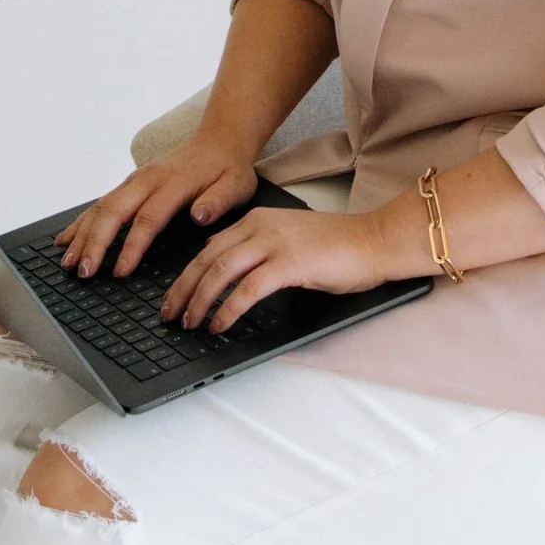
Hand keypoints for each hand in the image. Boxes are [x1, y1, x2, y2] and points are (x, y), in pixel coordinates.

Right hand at [56, 138, 261, 281]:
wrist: (219, 139)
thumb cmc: (228, 168)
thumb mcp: (235, 186)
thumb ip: (218, 202)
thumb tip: (199, 216)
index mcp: (173, 184)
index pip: (147, 218)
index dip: (131, 246)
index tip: (120, 271)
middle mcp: (148, 180)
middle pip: (114, 211)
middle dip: (95, 243)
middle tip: (84, 271)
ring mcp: (135, 180)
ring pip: (101, 207)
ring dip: (82, 234)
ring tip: (68, 261)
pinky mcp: (130, 184)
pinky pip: (100, 203)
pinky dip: (81, 221)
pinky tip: (66, 239)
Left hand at [162, 194, 425, 335]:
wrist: (374, 241)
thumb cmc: (337, 248)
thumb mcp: (288, 241)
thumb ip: (258, 250)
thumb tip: (226, 276)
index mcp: (256, 220)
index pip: (208, 248)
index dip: (186, 275)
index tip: (174, 298)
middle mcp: (260, 226)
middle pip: (206, 259)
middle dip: (183, 290)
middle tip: (170, 315)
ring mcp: (274, 243)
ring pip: (220, 272)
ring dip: (199, 301)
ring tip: (190, 323)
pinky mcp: (289, 263)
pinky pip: (247, 289)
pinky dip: (228, 308)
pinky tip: (219, 324)